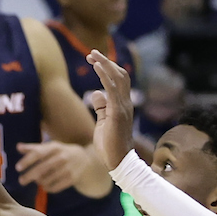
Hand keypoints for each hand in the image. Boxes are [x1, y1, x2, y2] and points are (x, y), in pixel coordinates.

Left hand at [15, 139, 92, 192]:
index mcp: (54, 147)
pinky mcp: (72, 178)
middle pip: (42, 168)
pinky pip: (55, 187)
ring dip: (39, 182)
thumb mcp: (49, 147)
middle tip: (21, 181)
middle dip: (29, 176)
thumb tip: (18, 147)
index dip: (27, 161)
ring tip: (37, 180)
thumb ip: (33, 148)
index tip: (17, 168)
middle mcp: (62, 157)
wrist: (83, 158)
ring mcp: (68, 168)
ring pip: (47, 179)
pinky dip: (48, 188)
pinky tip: (45, 186)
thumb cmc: (60, 152)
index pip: (38, 153)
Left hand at [86, 50, 133, 175]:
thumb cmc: (110, 145)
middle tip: (91, 53)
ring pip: (118, 78)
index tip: (94, 60)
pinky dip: (105, 75)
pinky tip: (97, 67)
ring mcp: (123, 107)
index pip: (119, 80)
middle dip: (106, 61)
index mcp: (123, 104)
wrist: (117, 162)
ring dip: (105, 64)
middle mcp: (126, 103)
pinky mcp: (117, 113)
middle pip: (120, 74)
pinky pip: (113, 89)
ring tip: (92, 54)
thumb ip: (101, 107)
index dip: (108, 68)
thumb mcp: (103, 121)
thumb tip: (95, 93)